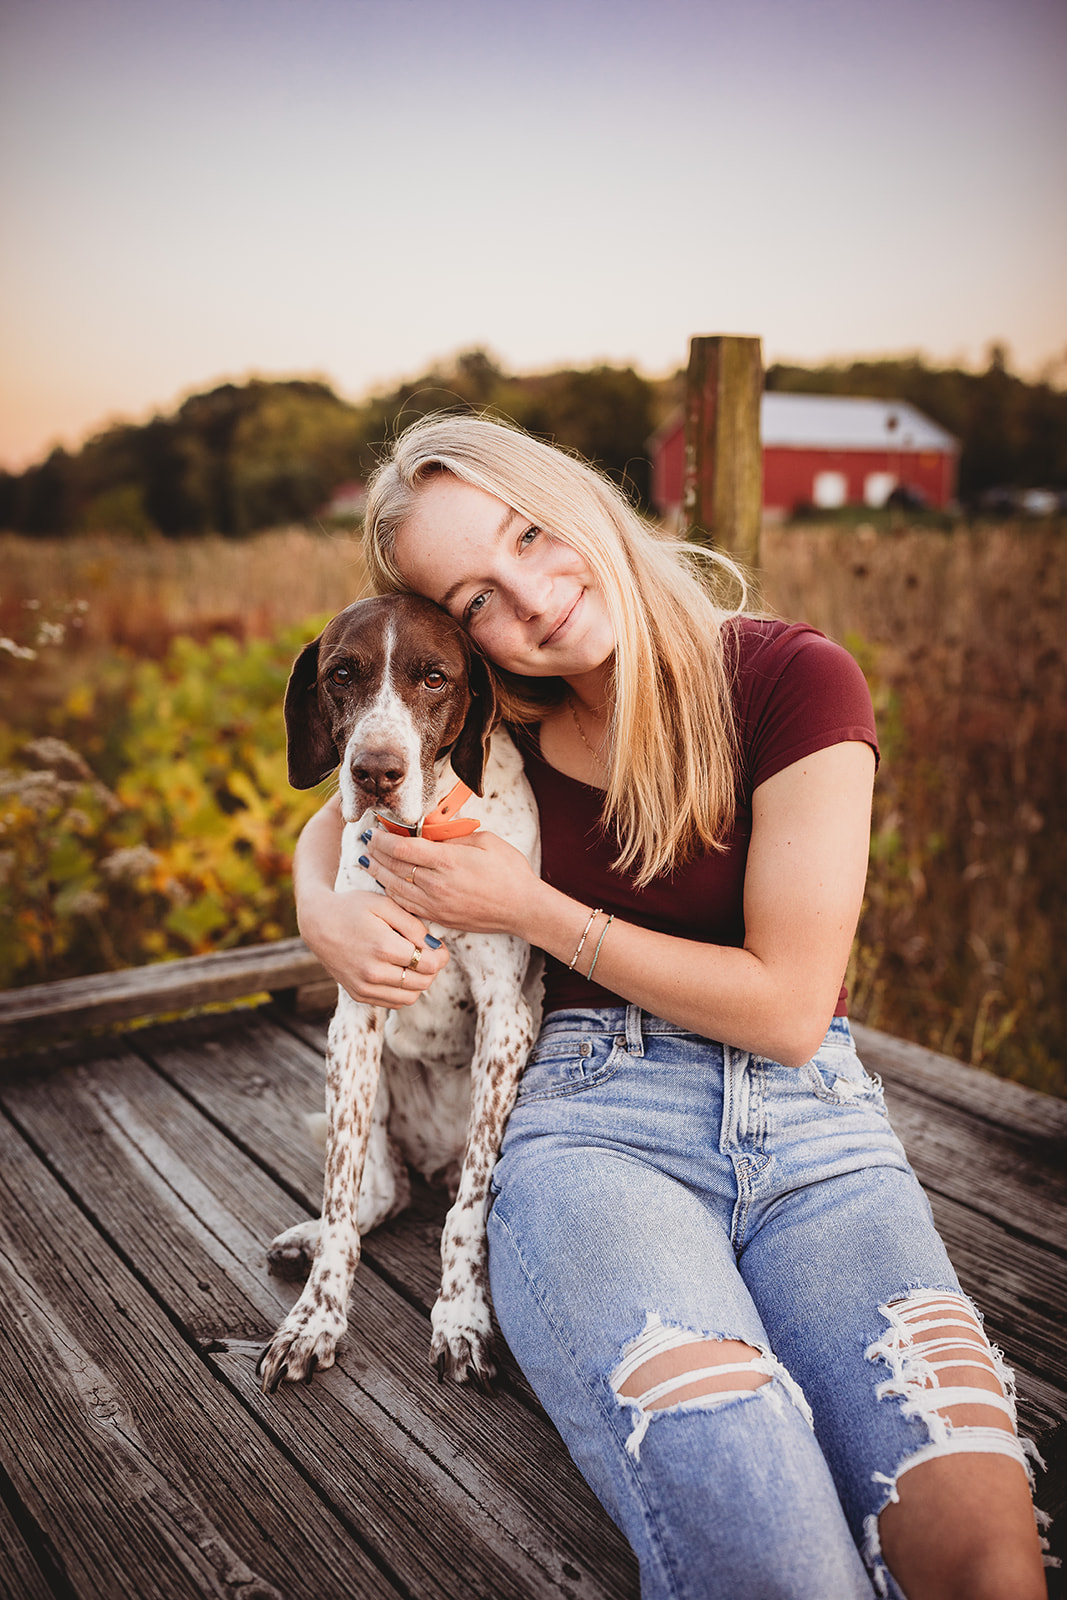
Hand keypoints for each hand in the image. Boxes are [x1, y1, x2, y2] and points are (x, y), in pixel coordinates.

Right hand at [297, 882, 449, 1007]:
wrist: (318, 924)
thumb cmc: (352, 908)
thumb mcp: (384, 904)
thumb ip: (413, 925)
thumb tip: (435, 945)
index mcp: (384, 947)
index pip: (430, 964)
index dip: (440, 955)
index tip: (437, 946)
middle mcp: (374, 972)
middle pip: (424, 982)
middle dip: (431, 968)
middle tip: (426, 953)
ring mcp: (364, 987)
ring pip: (411, 997)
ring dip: (418, 981)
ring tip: (411, 962)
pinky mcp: (359, 994)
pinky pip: (394, 1002)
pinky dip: (402, 990)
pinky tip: (397, 971)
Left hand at [367, 828, 538, 937]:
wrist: (523, 909)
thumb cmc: (509, 872)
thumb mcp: (485, 841)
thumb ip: (454, 836)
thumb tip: (431, 832)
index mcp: (448, 861)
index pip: (403, 848)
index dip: (383, 839)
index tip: (375, 831)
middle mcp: (437, 885)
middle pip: (394, 867)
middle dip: (377, 853)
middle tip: (366, 842)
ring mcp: (436, 905)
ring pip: (395, 888)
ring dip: (379, 874)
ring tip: (368, 862)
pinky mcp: (439, 918)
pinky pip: (406, 905)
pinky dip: (392, 893)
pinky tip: (387, 884)